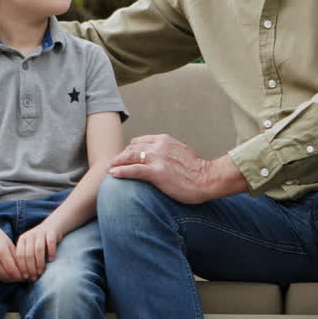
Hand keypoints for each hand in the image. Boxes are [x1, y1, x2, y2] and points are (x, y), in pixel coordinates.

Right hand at [0, 225, 23, 281]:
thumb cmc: (0, 238)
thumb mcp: (11, 245)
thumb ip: (17, 258)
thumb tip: (26, 271)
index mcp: (1, 252)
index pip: (13, 270)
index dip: (21, 275)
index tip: (28, 275)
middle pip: (7, 275)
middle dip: (17, 279)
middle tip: (25, 278)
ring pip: (2, 277)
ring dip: (11, 279)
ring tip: (19, 277)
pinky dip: (4, 277)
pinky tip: (10, 275)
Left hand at [15, 220, 62, 279]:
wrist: (53, 226)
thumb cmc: (40, 241)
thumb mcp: (30, 246)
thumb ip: (26, 257)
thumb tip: (24, 276)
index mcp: (22, 240)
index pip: (20, 255)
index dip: (22, 267)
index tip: (25, 277)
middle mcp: (30, 235)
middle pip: (29, 254)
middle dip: (31, 268)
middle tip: (34, 277)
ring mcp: (41, 233)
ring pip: (38, 250)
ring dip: (39, 263)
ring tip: (40, 272)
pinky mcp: (51, 232)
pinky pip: (50, 243)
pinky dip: (51, 252)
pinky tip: (51, 260)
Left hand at [109, 135, 243, 203]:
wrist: (208, 178)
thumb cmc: (197, 170)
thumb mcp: (181, 153)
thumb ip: (168, 152)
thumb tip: (160, 158)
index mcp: (165, 140)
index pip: (140, 141)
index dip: (130, 150)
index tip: (125, 158)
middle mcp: (159, 146)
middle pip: (132, 148)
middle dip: (121, 156)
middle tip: (112, 164)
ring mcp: (158, 158)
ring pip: (130, 157)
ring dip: (116, 163)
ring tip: (109, 169)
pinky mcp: (157, 172)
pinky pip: (134, 170)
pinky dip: (121, 171)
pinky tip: (113, 175)